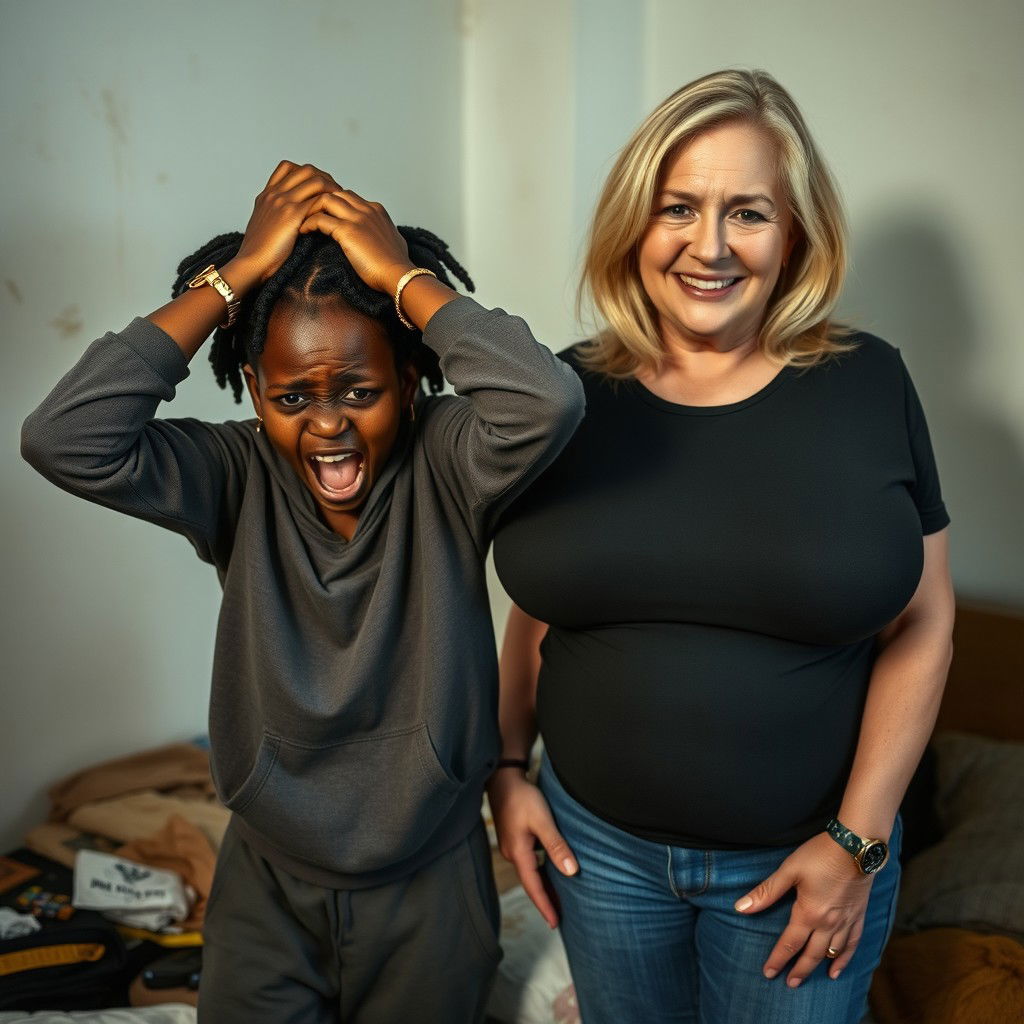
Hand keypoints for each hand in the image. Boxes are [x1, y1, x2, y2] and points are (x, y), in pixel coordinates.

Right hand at [229, 161, 341, 290]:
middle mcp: (275, 193)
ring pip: (315, 180)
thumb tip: (287, 217)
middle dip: (325, 178)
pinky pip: (317, 200)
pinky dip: (329, 204)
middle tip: (335, 193)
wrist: (251, 262)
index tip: (320, 186)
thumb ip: (274, 215)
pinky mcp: (292, 215)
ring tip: (339, 202)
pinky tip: (335, 214)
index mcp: (267, 194)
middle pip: (306, 170)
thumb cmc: (259, 251)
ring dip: (331, 189)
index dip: (308, 173)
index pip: (288, 167)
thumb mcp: (263, 225)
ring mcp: (283, 202)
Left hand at [298, 189, 412, 294]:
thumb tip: (378, 237)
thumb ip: (382, 232)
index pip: (348, 195)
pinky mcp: (347, 231)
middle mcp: (366, 209)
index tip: (322, 214)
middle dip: (318, 201)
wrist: (398, 275)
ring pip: (325, 199)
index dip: (333, 203)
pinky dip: (308, 223)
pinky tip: (304, 232)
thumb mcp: (392, 240)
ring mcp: (357, 218)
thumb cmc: (396, 265)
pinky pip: (320, 219)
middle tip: (306, 215)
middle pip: (335, 192)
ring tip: (302, 221)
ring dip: (311, 208)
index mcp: (376, 210)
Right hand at [487, 769, 577, 927]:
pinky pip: (529, 862)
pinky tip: (551, 871)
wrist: (503, 777)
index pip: (534, 887)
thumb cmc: (522, 797)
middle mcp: (512, 853)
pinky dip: (540, 872)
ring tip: (559, 899)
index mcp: (518, 853)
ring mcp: (512, 846)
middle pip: (531, 884)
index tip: (556, 924)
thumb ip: (556, 846)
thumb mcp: (543, 820)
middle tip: (561, 918)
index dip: (546, 906)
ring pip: (530, 873)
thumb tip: (571, 872)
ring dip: (544, 886)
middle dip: (545, 901)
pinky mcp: (514, 838)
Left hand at [734, 832, 874, 985]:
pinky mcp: (858, 916)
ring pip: (831, 953)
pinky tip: (836, 968)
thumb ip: (766, 892)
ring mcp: (846, 922)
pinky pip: (852, 944)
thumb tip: (741, 908)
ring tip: (805, 978)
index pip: (790, 943)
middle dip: (798, 970)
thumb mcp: (789, 870)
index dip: (778, 959)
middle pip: (811, 954)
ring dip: (817, 967)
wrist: (857, 847)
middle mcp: (828, 924)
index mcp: (808, 914)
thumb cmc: (820, 855)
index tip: (768, 973)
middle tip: (788, 983)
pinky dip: (844, 959)